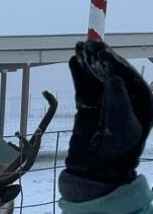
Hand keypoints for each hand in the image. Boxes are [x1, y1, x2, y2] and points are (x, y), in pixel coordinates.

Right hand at [64, 40, 152, 186]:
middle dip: (99, 58)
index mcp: (141, 102)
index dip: (113, 61)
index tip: (100, 50)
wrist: (97, 170)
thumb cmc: (116, 151)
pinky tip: (73, 61)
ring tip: (79, 48)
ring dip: (88, 62)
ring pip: (96, 76)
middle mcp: (125, 98)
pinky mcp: (89, 106)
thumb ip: (119, 102)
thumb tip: (115, 78)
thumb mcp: (121, 127)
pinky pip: (83, 85)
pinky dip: (78, 74)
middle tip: (88, 44)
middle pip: (111, 71)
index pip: (126, 74)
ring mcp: (105, 101)